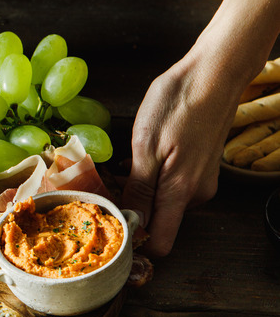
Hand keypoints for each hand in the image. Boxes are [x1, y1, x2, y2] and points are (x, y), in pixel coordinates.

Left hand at [122, 48, 245, 256]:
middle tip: (103, 184)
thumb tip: (132, 222)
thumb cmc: (177, 105)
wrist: (213, 74)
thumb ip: (140, 190)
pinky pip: (170, 183)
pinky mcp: (198, 167)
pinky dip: (150, 175)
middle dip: (130, 205)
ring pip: (161, 199)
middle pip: (157, 219)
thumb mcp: (146, 147)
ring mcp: (199, 180)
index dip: (135, 239)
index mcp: (181, 192)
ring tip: (116, 167)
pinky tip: (135, 157)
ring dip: (137, 188)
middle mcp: (195, 194)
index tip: (111, 224)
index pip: (161, 241)